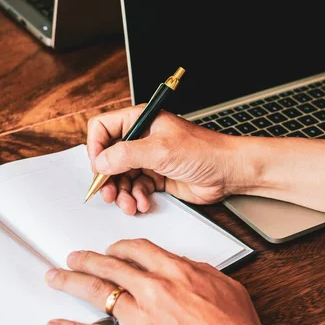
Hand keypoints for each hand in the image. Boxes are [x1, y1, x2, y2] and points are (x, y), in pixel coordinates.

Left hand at [45, 239, 279, 324]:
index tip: (113, 248)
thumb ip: (195, 269)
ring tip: (57, 277)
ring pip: (98, 293)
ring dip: (73, 282)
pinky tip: (57, 324)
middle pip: (111, 265)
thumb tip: (178, 262)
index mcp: (175, 270)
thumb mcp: (222, 283)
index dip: (120, 246)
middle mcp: (153, 289)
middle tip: (75, 257)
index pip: (138, 249)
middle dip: (88, 259)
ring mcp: (141, 317)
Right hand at [86, 105, 244, 214]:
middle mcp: (141, 138)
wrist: (228, 171)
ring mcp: (148, 158)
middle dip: (107, 178)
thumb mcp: (160, 150)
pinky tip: (143, 203)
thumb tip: (101, 162)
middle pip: (108, 157)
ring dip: (121, 192)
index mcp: (140, 120)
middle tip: (108, 193)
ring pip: (120, 176)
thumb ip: (126, 155)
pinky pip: (135, 188)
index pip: (102, 128)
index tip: (99, 167)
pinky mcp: (155, 177)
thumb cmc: (204, 151)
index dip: (96, 148)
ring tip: (128, 203)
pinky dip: (136, 198)